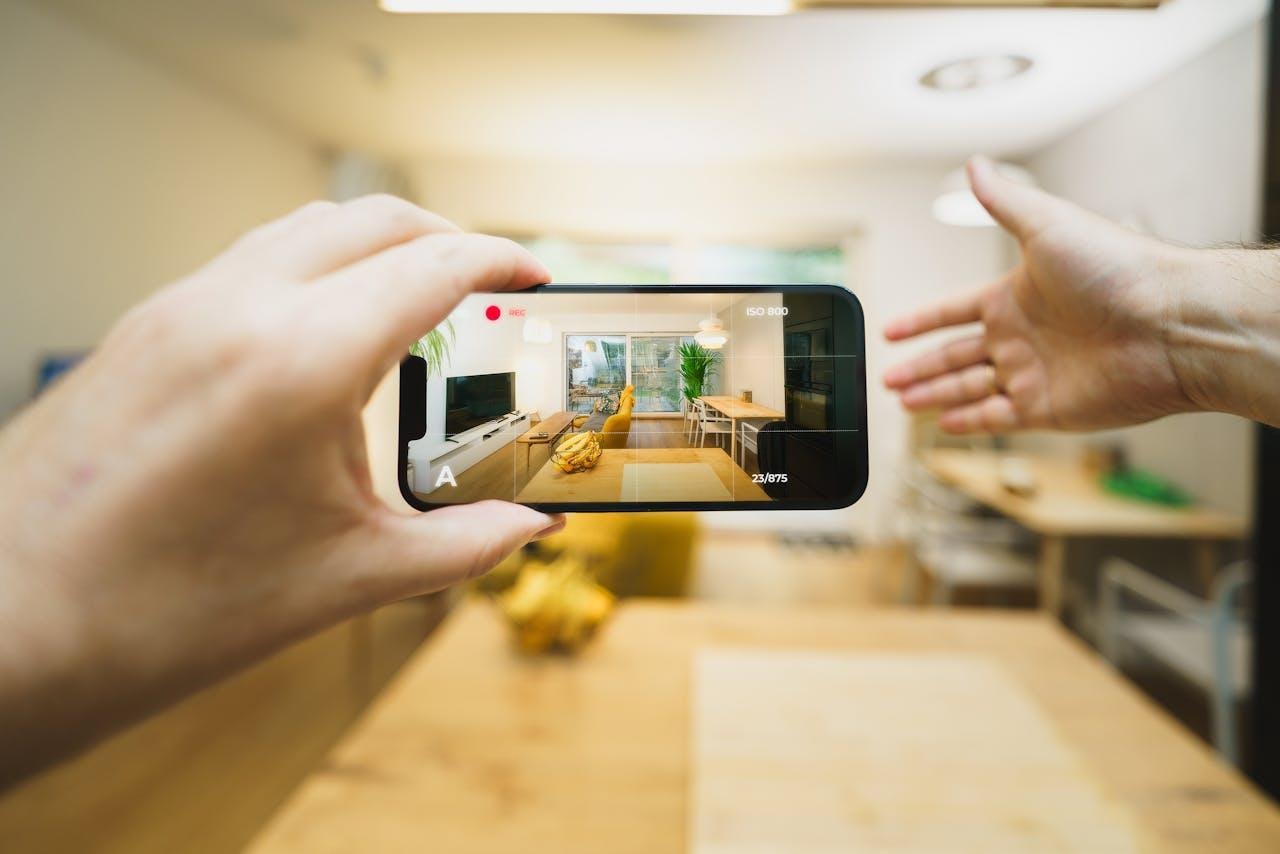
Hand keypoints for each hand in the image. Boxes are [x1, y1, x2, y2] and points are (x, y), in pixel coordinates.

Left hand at [0, 196, 562, 782]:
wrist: (16, 623)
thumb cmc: (169, 608)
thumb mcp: (348, 577)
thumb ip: (462, 544)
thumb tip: (529, 525)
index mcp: (302, 360)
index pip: (433, 265)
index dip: (501, 259)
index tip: (536, 275)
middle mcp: (238, 307)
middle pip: (375, 220)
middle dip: (448, 239)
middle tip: (489, 284)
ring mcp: (181, 306)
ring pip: (307, 228)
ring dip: (376, 245)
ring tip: (417, 303)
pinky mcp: (145, 325)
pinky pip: (251, 259)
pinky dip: (313, 268)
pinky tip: (326, 335)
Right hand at [883, 157, 1198, 432]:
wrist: (1168, 322)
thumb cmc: (1117, 267)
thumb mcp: (1048, 224)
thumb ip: (1004, 200)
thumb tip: (974, 164)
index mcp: (1015, 295)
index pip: (954, 311)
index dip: (921, 322)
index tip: (892, 332)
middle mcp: (1022, 335)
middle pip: (956, 355)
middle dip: (920, 368)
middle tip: (888, 380)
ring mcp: (1034, 373)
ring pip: (969, 388)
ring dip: (935, 396)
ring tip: (903, 403)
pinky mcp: (1048, 408)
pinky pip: (999, 418)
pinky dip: (970, 422)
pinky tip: (945, 424)